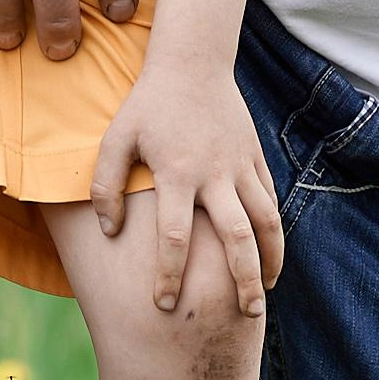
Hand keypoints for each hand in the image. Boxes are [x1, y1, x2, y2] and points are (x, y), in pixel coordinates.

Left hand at [90, 53, 284, 316]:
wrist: (192, 63)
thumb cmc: (148, 105)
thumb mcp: (116, 138)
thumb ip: (105, 185)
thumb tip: (110, 232)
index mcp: (177, 173)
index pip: (175, 237)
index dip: (170, 275)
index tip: (165, 304)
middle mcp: (214, 174)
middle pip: (236, 238)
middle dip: (242, 280)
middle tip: (245, 316)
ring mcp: (240, 165)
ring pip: (265, 221)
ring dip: (269, 259)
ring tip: (265, 292)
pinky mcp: (255, 157)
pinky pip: (269, 199)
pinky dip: (273, 230)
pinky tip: (269, 254)